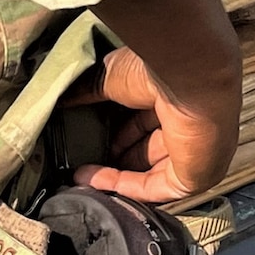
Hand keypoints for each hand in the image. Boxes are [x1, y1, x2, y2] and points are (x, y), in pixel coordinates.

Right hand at [67, 45, 239, 202]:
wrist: (188, 75)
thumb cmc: (157, 66)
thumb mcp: (112, 74)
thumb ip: (89, 89)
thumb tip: (60, 98)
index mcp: (179, 95)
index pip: (147, 117)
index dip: (117, 127)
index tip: (88, 133)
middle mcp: (189, 124)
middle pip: (148, 146)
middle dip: (116, 153)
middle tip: (83, 155)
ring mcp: (193, 152)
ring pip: (148, 171)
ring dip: (113, 173)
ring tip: (78, 170)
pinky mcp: (192, 176)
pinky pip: (151, 188)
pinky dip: (119, 185)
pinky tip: (90, 179)